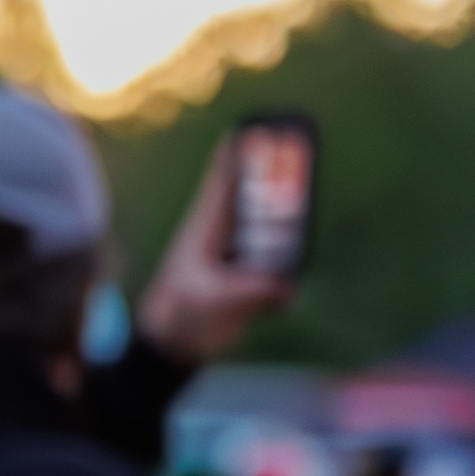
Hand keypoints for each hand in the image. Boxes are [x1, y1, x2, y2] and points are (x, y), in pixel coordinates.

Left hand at [135, 141, 293, 365]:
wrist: (170, 348)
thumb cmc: (180, 318)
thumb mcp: (214, 303)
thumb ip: (250, 293)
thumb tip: (285, 286)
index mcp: (204, 229)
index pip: (223, 182)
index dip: (240, 154)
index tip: (257, 126)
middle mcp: (221, 237)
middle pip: (253, 197)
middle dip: (276, 175)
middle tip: (298, 147)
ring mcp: (235, 256)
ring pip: (266, 225)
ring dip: (285, 215)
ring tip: (305, 195)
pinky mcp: (248, 277)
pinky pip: (275, 257)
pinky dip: (287, 255)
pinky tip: (293, 264)